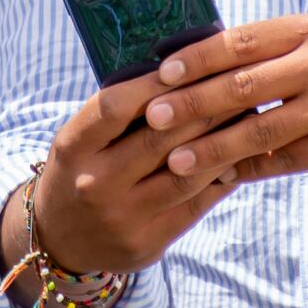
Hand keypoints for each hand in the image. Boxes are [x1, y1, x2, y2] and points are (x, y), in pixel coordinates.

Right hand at [21, 67, 258, 275]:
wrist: (60, 240)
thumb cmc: (80, 172)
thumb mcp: (80, 140)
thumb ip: (119, 114)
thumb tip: (181, 72)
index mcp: (73, 148)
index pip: (117, 107)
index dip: (156, 84)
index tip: (190, 65)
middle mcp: (94, 183)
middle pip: (160, 139)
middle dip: (205, 108)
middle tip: (239, 85)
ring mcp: (122, 217)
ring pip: (186, 174)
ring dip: (223, 144)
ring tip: (247, 119)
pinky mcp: (147, 243)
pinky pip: (196, 205)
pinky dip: (221, 178)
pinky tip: (239, 158)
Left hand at [140, 15, 307, 185]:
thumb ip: (270, 52)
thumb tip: (197, 63)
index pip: (241, 41)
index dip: (198, 58)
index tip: (160, 73)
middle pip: (244, 85)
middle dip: (193, 103)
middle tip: (153, 118)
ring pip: (260, 130)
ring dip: (213, 147)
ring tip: (176, 161)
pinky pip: (285, 160)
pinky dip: (250, 169)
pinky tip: (220, 177)